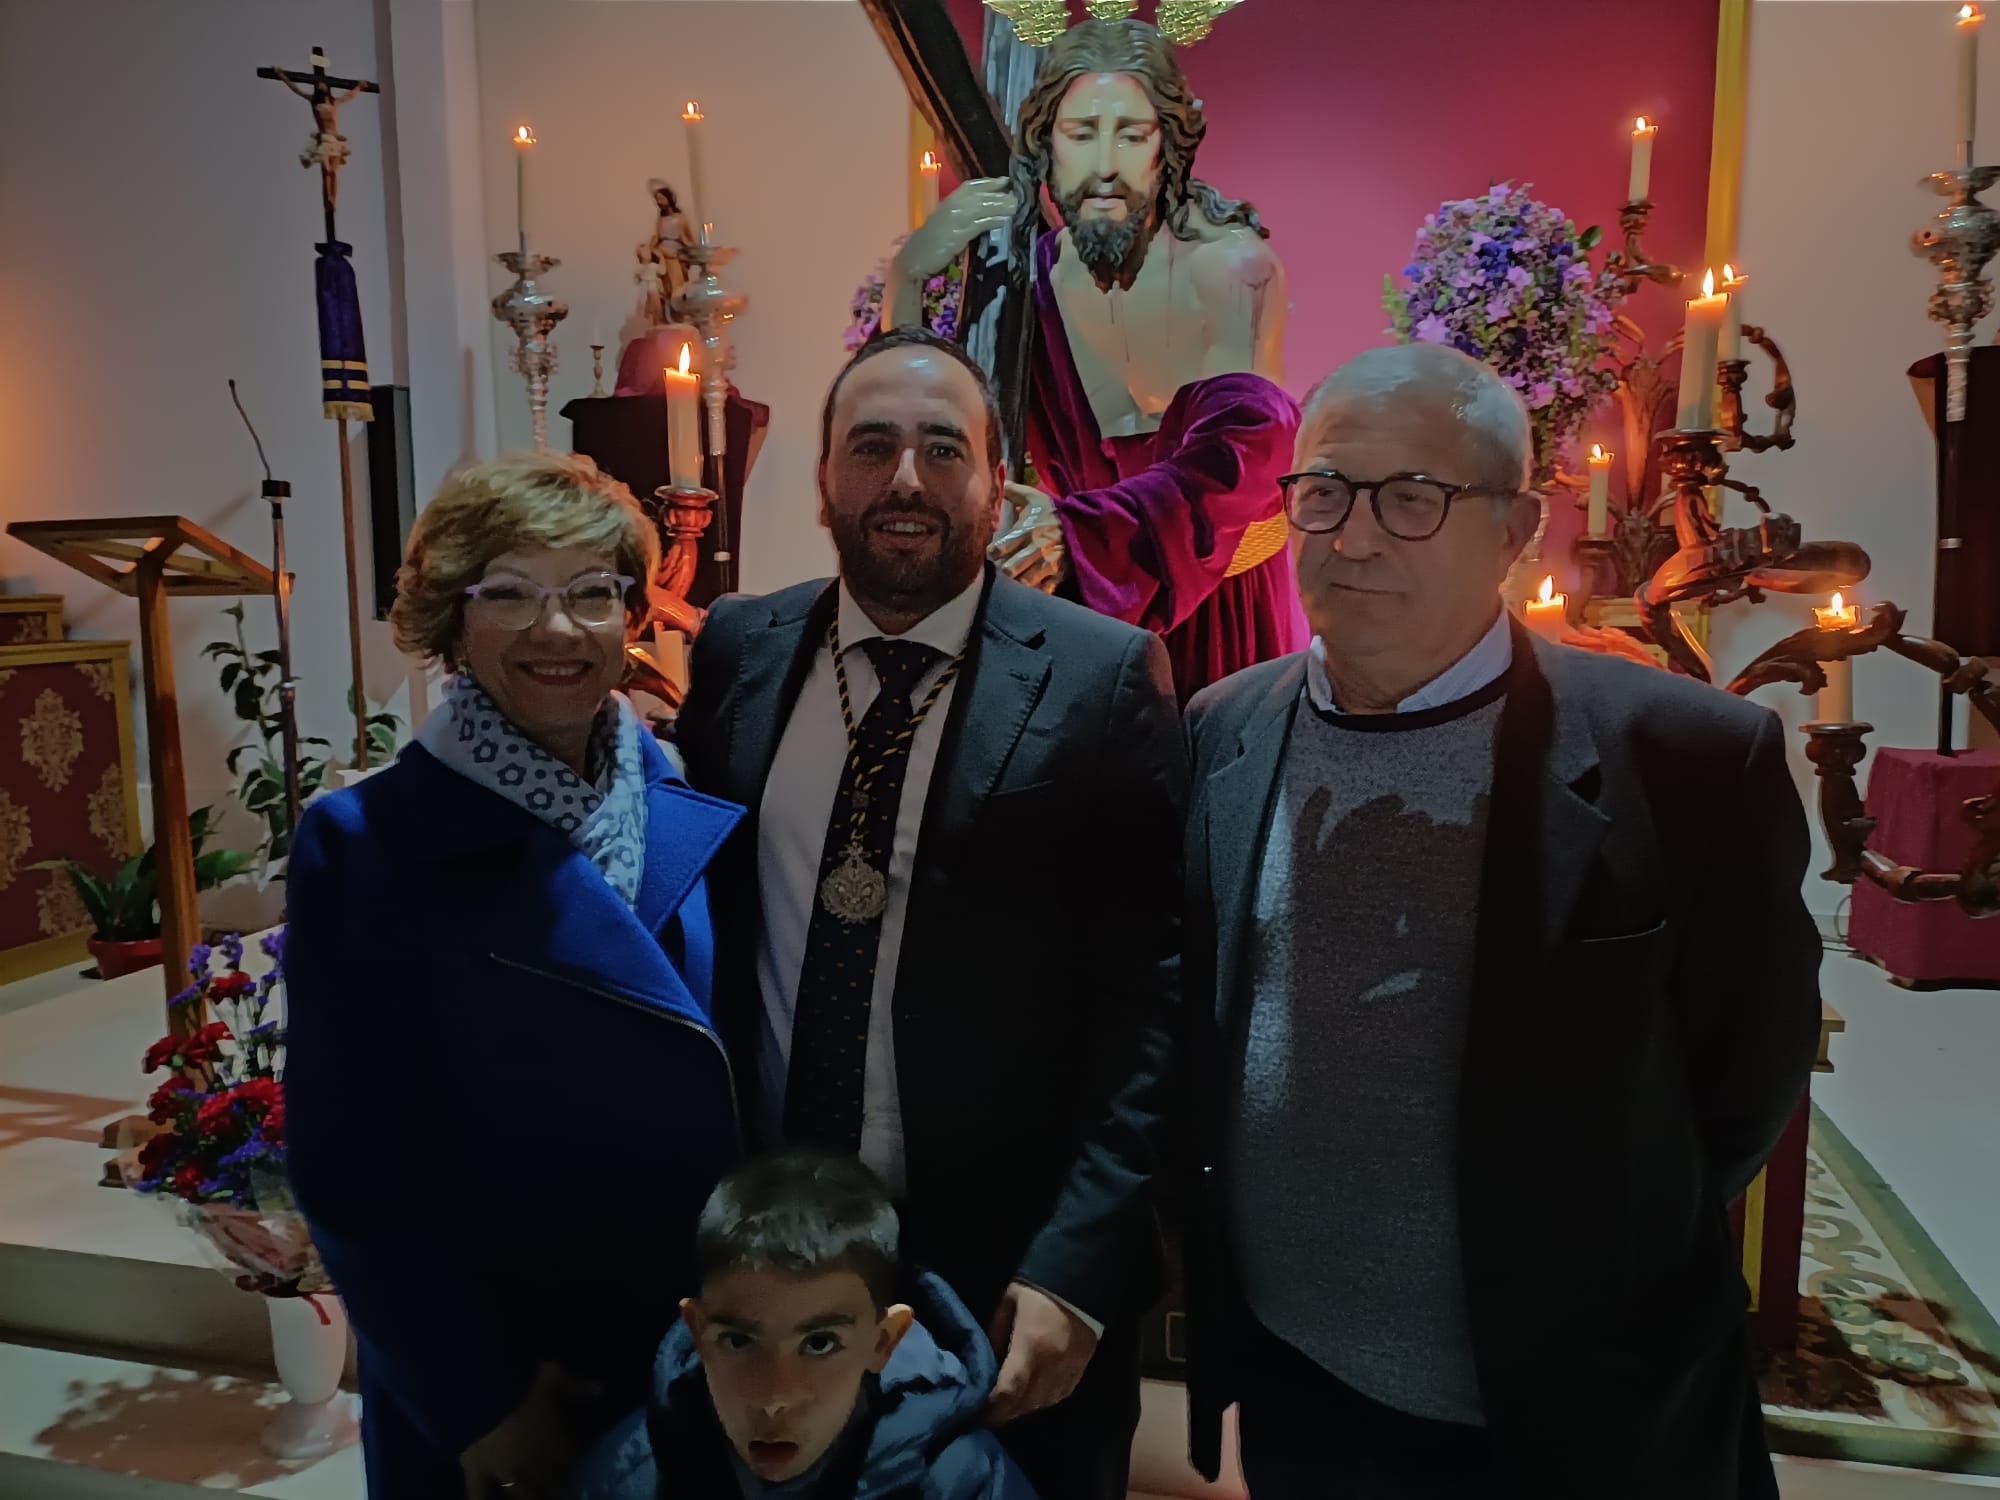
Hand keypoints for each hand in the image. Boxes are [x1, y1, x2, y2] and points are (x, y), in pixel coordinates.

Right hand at [460, 1361, 603, 1499]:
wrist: (482, 1391)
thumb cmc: (526, 1381)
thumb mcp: (557, 1375)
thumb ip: (579, 1386)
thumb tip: (601, 1389)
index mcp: (557, 1441)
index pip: (574, 1456)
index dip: (578, 1457)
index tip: (581, 1458)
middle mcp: (534, 1462)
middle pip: (550, 1483)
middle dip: (556, 1485)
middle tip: (559, 1486)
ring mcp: (503, 1470)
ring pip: (521, 1493)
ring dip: (528, 1495)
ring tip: (531, 1496)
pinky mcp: (475, 1469)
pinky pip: (477, 1492)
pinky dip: (480, 1499)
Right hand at [892, 177, 1020, 291]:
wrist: (913, 260)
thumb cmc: (929, 245)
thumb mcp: (946, 225)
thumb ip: (962, 217)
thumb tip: (984, 213)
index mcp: (948, 202)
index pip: (971, 187)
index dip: (989, 183)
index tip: (1005, 181)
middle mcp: (951, 206)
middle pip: (979, 195)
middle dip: (998, 194)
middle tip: (1016, 195)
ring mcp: (953, 220)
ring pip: (980, 208)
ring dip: (999, 206)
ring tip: (1015, 206)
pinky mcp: (956, 235)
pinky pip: (978, 225)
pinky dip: (992, 221)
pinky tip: (1003, 221)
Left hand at [986, 1282, 1097, 1425]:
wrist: (1080, 1280)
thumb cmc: (1038, 1290)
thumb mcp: (1007, 1304)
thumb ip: (994, 1335)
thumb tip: (985, 1364)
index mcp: (1031, 1346)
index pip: (1008, 1391)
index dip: (991, 1408)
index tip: (975, 1414)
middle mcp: (1052, 1364)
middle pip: (1025, 1404)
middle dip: (1003, 1414)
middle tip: (986, 1415)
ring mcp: (1070, 1369)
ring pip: (1043, 1404)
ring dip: (1023, 1409)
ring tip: (1006, 1407)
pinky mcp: (1081, 1368)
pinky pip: (1060, 1395)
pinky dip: (1043, 1401)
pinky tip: (1032, 1397)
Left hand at [990, 482, 1066, 594]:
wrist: (1085, 523)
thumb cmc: (1054, 512)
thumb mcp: (1035, 498)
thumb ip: (1015, 492)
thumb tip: (1001, 484)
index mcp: (1026, 531)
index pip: (999, 549)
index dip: (992, 553)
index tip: (993, 552)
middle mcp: (1036, 549)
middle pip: (1009, 570)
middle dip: (1002, 571)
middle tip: (1001, 568)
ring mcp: (1048, 564)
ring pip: (1024, 583)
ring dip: (1017, 582)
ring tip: (1015, 578)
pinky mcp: (1059, 574)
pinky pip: (1042, 590)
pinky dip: (1035, 590)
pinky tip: (1031, 585)